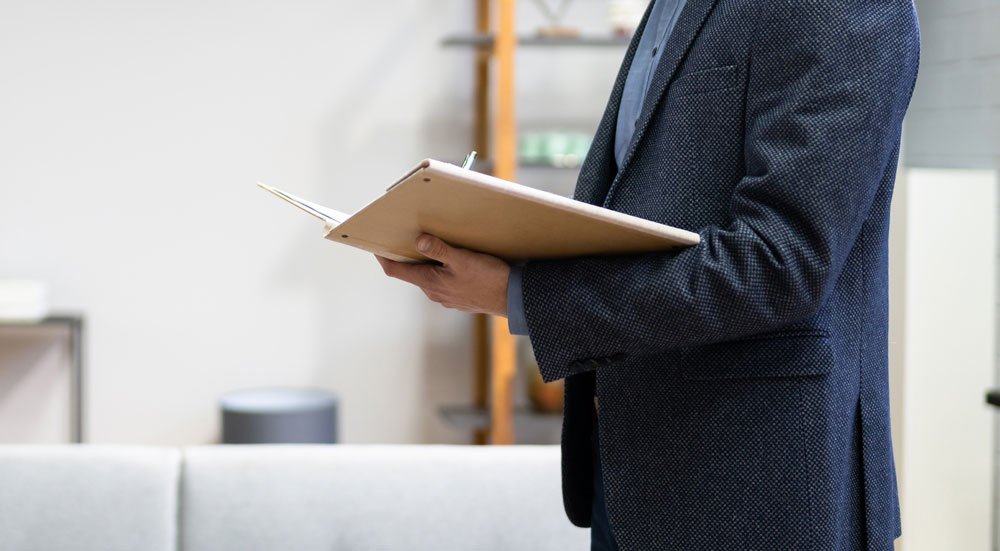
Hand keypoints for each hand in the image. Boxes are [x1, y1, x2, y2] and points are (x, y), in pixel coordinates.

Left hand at [376, 234, 510, 316]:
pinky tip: (453, 260)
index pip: (395, 271)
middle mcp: (434, 293)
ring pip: (429, 277)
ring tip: (431, 244)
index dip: (382, 257)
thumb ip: (438, 250)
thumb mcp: (462, 259)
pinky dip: (441, 270)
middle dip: (406, 256)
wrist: (512, 299)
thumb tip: (418, 241)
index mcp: (430, 283)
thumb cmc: (489, 279)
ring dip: (426, 263)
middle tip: (404, 237)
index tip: (374, 245)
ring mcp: (447, 297)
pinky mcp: (459, 297)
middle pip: (412, 272)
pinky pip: (443, 281)